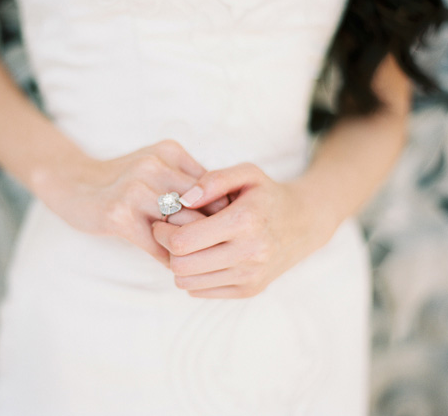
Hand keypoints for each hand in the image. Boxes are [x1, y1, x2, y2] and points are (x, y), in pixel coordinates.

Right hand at [33, 139, 227, 265]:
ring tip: (194, 262)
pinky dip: (167, 257)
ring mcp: (134, 188)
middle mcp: (153, 164)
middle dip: (209, 233)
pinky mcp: (119, 214)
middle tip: (216, 253)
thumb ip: (188, 183)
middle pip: (200, 206)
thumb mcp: (157, 168)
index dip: (222, 212)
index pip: (211, 186)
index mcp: (170, 151)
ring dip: (188, 249)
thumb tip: (229, 214)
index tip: (225, 232)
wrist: (73, 184)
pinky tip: (171, 263)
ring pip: (180, 226)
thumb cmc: (124, 181)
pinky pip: (156, 243)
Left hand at [151, 162, 336, 297]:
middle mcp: (249, 254)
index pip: (183, 240)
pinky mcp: (249, 290)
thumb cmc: (267, 195)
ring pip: (187, 283)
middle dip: (166, 248)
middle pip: (181, 265)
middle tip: (167, 234)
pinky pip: (200, 292)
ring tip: (186, 245)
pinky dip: (193, 276)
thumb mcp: (247, 174)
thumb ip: (214, 180)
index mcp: (245, 221)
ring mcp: (250, 276)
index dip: (162, 232)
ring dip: (178, 264)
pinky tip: (201, 257)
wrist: (304, 223)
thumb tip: (183, 200)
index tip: (161, 222)